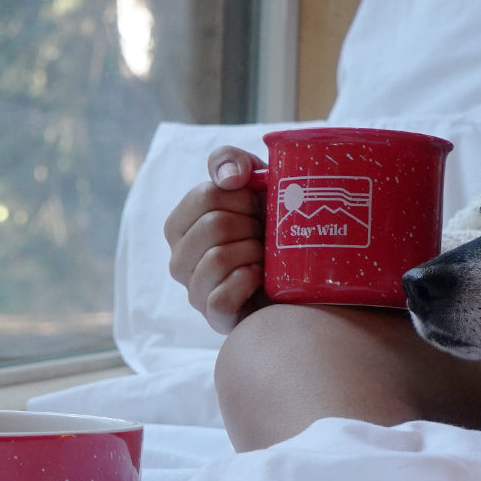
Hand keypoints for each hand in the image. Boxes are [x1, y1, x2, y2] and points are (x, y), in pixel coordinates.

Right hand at [163, 145, 265, 333]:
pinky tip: (262, 276)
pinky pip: (221, 298)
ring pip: (217, 259)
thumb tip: (230, 178)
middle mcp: (179, 259)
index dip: (241, 196)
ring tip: (266, 255)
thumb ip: (232, 162)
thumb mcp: (254, 185)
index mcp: (180, 225)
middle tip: (265, 233)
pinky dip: (248, 282)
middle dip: (251, 225)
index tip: (257, 205)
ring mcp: (194, 291)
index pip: (205, 195)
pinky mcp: (214, 318)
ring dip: (253, 252)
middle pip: (213, 225)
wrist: (302, 278)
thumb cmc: (271, 228)